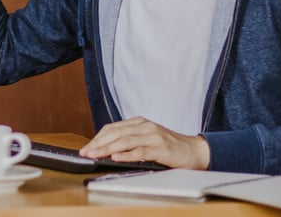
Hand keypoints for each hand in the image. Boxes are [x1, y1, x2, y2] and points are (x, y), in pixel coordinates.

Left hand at [79, 116, 210, 169]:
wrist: (194, 151)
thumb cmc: (169, 147)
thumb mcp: (147, 139)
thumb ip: (130, 140)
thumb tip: (106, 149)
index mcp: (140, 122)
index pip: (113, 127)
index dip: (98, 138)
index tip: (86, 148)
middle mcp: (145, 126)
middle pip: (116, 133)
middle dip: (98, 144)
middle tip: (86, 153)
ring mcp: (153, 135)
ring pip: (125, 140)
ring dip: (107, 149)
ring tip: (95, 155)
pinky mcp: (161, 148)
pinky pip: (140, 151)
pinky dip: (126, 155)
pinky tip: (116, 158)